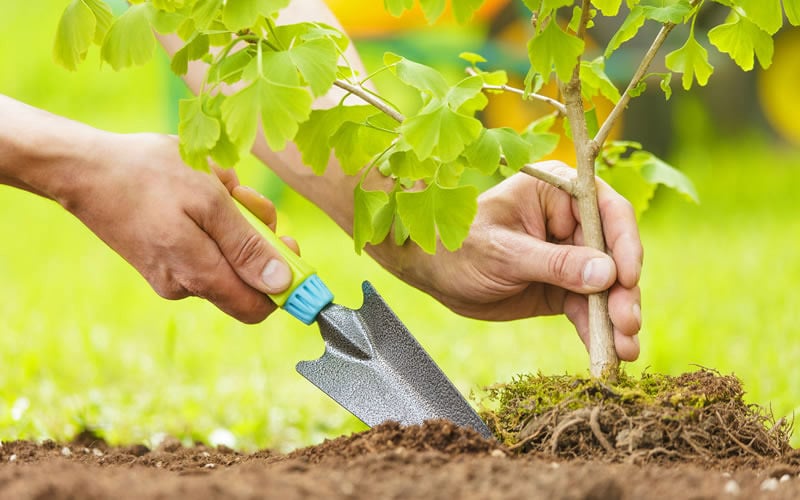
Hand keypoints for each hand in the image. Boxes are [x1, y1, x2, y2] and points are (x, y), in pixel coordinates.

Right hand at [58, 132, 297, 322]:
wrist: (82, 169)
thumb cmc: (148, 175)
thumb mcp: (209, 200)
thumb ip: (247, 246)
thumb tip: (281, 284)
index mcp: (198, 275)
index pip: (258, 307)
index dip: (282, 282)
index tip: (288, 243)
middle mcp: (184, 286)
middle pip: (244, 277)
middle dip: (254, 236)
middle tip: (243, 197)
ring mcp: (169, 275)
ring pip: (224, 256)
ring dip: (231, 221)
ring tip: (212, 185)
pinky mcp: (159, 261)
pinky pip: (202, 246)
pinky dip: (209, 220)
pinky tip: (193, 191)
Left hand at [378, 161, 642, 360]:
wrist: (433, 272)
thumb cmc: (459, 247)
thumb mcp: (503, 254)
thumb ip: (554, 264)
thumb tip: (608, 274)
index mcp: (557, 192)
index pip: (607, 211)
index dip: (625, 245)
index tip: (628, 278)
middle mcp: (571, 221)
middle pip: (615, 254)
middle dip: (623, 292)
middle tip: (627, 324)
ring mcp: (570, 256)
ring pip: (607, 287)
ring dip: (617, 318)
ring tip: (624, 349)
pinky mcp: (563, 287)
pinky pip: (588, 309)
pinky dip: (598, 330)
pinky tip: (610, 354)